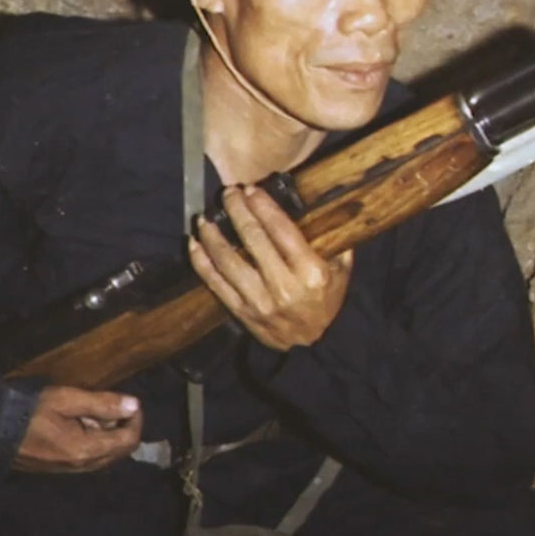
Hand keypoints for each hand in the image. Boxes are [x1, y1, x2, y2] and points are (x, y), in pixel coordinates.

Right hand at [12, 385, 142, 472]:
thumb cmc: (31, 412)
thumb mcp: (66, 400)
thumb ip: (102, 404)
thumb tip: (134, 405)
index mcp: (87, 450)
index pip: (129, 440)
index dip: (136, 420)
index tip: (130, 402)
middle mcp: (84, 466)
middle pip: (121, 450)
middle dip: (124, 427)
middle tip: (110, 406)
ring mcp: (73, 470)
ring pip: (107, 455)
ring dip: (109, 435)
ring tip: (91, 413)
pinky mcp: (64, 469)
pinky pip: (92, 458)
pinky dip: (96, 441)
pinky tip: (79, 425)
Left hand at [188, 184, 352, 351]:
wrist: (309, 345)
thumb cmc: (325, 302)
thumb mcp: (341, 273)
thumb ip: (336, 243)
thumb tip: (330, 208)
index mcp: (310, 273)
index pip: (281, 230)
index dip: (263, 206)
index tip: (251, 190)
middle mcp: (283, 286)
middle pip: (253, 238)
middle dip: (237, 211)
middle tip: (228, 193)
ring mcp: (259, 300)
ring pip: (228, 260)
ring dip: (213, 234)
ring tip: (205, 216)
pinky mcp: (241, 311)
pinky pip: (215, 283)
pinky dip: (201, 261)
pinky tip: (194, 243)